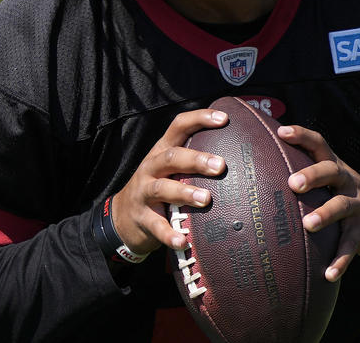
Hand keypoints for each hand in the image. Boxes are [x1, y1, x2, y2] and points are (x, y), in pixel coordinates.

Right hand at [110, 109, 228, 253]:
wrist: (121, 217)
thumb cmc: (158, 188)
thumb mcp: (170, 169)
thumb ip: (193, 161)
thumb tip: (238, 155)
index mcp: (161, 151)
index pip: (178, 127)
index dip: (199, 119)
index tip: (224, 119)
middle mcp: (151, 168)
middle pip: (171, 157)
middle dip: (196, 160)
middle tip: (220, 166)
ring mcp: (143, 193)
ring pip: (162, 189)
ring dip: (184, 193)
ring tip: (206, 199)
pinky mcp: (142, 218)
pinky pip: (156, 226)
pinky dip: (169, 234)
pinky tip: (183, 241)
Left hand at [277, 125, 359, 281]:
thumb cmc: (351, 198)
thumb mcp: (336, 182)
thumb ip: (310, 174)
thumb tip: (264, 169)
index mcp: (337, 169)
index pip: (319, 145)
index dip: (302, 136)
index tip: (282, 131)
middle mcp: (348, 183)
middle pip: (331, 171)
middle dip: (312, 175)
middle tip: (292, 183)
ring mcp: (359, 206)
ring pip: (342, 207)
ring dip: (325, 215)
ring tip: (308, 225)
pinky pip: (351, 245)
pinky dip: (340, 260)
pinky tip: (328, 274)